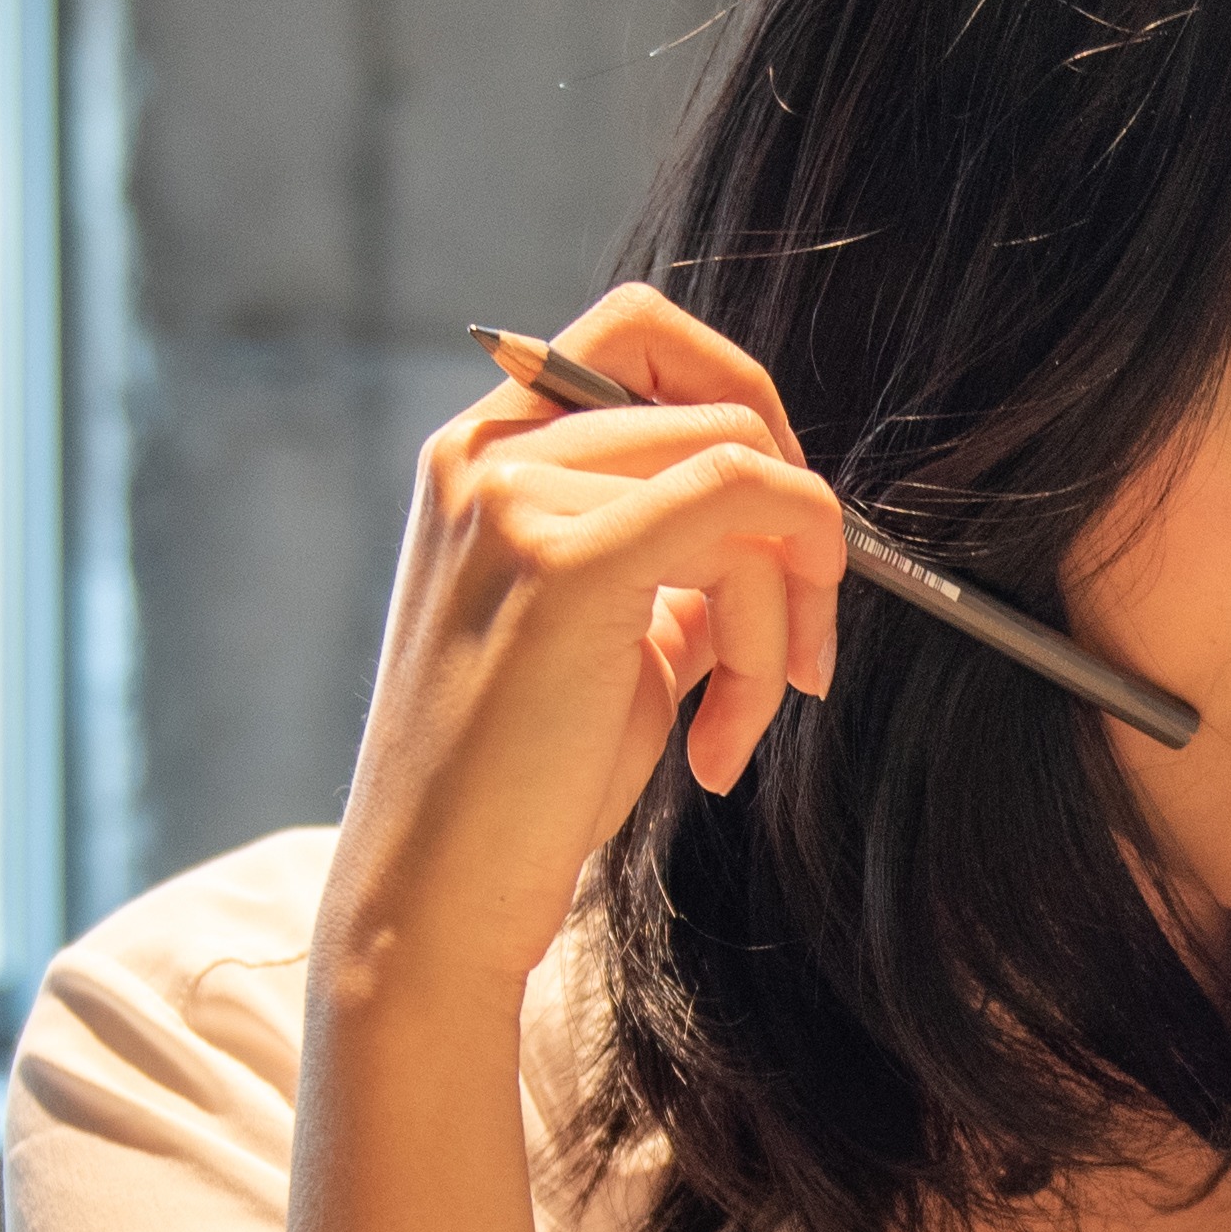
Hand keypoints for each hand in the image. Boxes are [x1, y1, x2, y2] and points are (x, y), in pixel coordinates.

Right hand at [313, 282, 851, 1005]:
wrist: (433, 898)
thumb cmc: (522, 786)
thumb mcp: (607, 640)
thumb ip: (676, 557)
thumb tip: (788, 522)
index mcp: (480, 456)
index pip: (638, 333)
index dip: (741, 399)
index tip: (778, 527)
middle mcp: (486, 453)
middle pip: (719, 407)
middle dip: (797, 528)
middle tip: (796, 647)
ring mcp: (518, 496)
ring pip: (746, 472)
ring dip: (784, 608)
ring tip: (736, 724)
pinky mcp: (567, 560)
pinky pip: (747, 502)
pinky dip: (782, 610)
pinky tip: (724, 732)